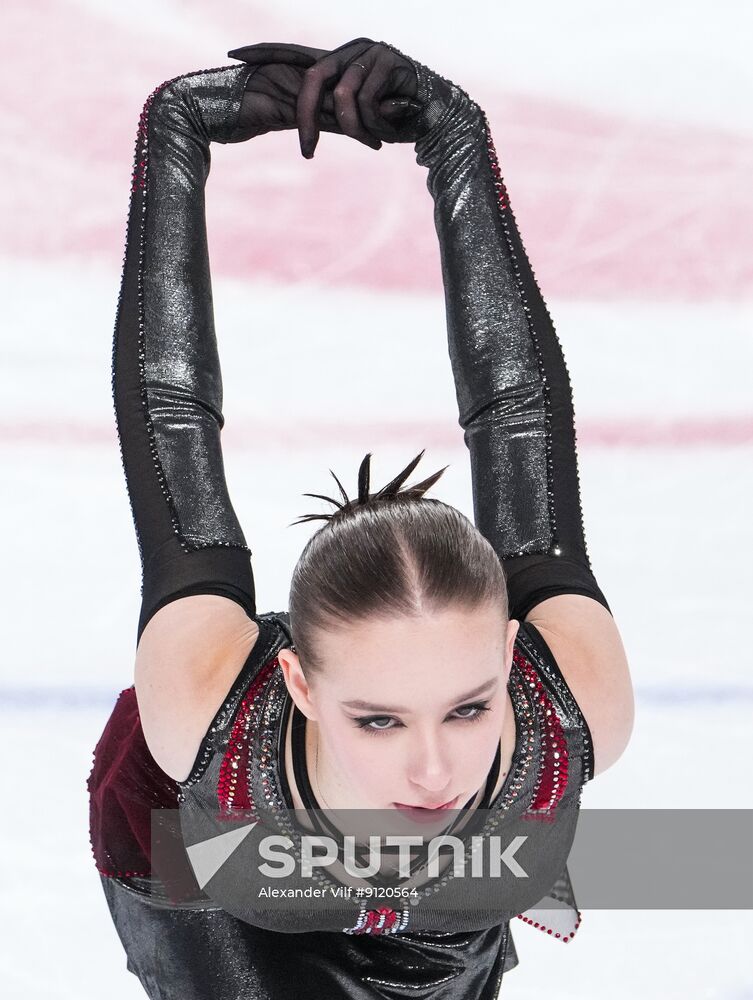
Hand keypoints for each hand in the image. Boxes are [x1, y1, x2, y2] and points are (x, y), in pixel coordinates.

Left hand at [228, 38, 425, 156]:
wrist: (439, 122)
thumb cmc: (398, 122)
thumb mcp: (358, 119)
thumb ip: (333, 112)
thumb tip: (306, 122)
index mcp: (341, 60)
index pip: (296, 53)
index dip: (266, 51)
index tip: (235, 56)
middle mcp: (354, 49)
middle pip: (313, 76)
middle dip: (307, 118)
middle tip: (307, 151)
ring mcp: (373, 51)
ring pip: (342, 94)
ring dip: (354, 129)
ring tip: (371, 143)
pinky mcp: (392, 61)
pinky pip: (366, 99)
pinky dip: (374, 123)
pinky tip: (388, 132)